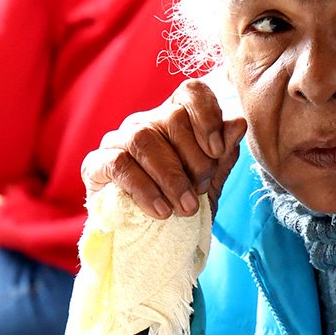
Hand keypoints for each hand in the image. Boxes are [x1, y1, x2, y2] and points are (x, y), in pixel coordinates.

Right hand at [81, 79, 246, 219]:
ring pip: (144, 139)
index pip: (192, 92)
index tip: (217, 151)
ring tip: (186, 208)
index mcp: (176, 118)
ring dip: (171, 178)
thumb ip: (223, 154)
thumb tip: (238, 123)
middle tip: (201, 192)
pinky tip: (161, 211)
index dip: (207, 115)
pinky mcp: (96, 164)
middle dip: (194, 160)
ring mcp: (118, 140)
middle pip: (172, 118)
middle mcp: (146, 121)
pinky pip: (119, 164)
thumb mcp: (211, 183)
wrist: (151, 242)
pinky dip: (144, 189)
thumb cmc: (181, 204)